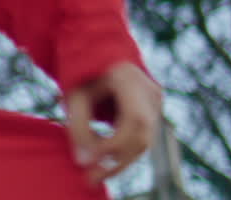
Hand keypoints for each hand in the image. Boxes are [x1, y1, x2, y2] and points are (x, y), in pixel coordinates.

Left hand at [63, 61, 162, 185]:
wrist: (97, 52)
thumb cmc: (82, 73)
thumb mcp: (74, 95)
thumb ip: (78, 126)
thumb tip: (84, 162)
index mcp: (131, 79)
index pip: (135, 120)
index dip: (115, 144)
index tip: (90, 159)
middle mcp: (150, 91)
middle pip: (143, 136)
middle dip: (117, 161)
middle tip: (90, 179)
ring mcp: (155, 102)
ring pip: (144, 142)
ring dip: (119, 161)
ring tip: (93, 174)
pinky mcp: (152, 112)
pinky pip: (141, 138)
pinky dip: (122, 152)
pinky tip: (102, 162)